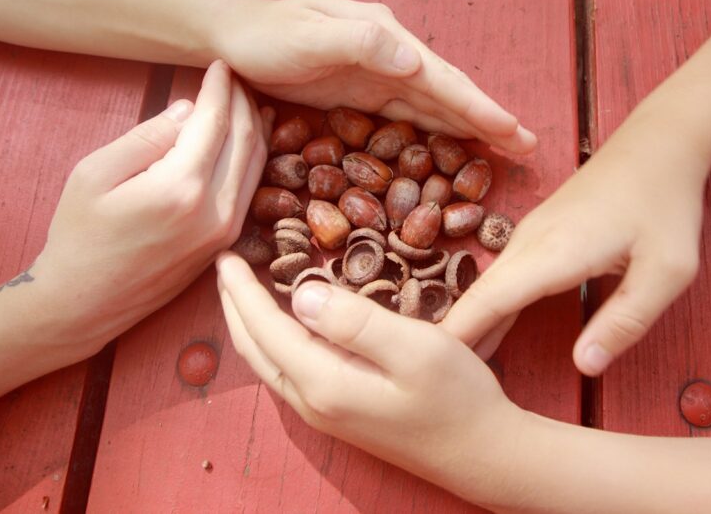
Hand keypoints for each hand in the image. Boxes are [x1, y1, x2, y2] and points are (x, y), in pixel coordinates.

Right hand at [25, 61, 268, 352]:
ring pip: (257, 165)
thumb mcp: (95, 173)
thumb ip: (147, 136)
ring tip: (247, 100)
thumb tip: (189, 110)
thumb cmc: (79, 235)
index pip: (216, 121)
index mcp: (181, 188)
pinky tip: (248, 140)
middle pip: (246, 139)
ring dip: (255, 127)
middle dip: (243, 101)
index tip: (220, 65)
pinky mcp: (226, 244)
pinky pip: (250, 189)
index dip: (220, 88)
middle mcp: (214, 211)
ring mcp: (226, 231)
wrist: (82, 303)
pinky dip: (253, 158)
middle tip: (236, 77)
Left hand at [208, 0, 536, 153]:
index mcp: (384, 38)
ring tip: (508, 149)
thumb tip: (416, 62)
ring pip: (434, 106)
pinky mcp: (362, 95)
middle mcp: (389, 55)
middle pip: (448, 93)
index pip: (441, 78)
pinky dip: (436, 133)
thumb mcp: (308, 37)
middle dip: (488, 120)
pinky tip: (454, 149)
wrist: (230, 37)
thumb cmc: (265, 35)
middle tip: (530, 147)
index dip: (479, 107)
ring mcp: (377, 75)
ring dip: (470, 129)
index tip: (513, 130)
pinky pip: (408, 117)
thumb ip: (359, 44)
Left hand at [216, 254, 525, 505]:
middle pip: (255, 349)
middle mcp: (313, 403)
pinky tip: (288, 322)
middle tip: (226, 265)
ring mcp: (325, 414)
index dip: (241, 290)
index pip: (265, 329)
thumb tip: (301, 294)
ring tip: (246, 288)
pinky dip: (274, 340)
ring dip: (251, 323)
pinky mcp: (341, 415)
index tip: (226, 254)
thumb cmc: (458, 397)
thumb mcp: (414, 349)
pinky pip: (289, 370)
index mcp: (325, 383)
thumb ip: (355, 321)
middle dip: (234, 306)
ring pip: (269, 363)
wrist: (484, 455)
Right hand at [441, 123, 706, 375]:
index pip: (488, 301)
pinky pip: (501, 278)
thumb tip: (584, 367)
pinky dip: (486, 307)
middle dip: (450, 339)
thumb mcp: (667, 271)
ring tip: (447, 371)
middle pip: (477, 296)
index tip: (424, 370)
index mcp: (553, 253)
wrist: (658, 144)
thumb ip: (626, 321)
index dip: (456, 336)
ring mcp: (530, 236)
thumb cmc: (665, 207)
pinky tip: (483, 332)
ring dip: (466, 324)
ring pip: (486, 286)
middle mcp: (529, 242)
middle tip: (426, 385)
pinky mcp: (537, 235)